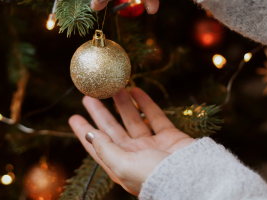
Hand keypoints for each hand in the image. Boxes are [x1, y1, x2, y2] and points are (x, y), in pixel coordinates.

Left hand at [69, 88, 193, 195]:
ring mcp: (151, 146)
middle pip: (112, 130)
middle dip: (100, 113)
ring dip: (122, 104)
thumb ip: (106, 149)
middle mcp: (134, 155)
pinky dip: (145, 103)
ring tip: (113, 87)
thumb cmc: (155, 177)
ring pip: (132, 120)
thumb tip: (90, 135)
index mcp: (120, 165)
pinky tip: (135, 91)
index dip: (85, 132)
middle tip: (89, 96)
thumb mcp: (124, 166)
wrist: (193, 179)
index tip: (74, 117)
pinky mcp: (168, 138)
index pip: (97, 146)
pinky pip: (154, 117)